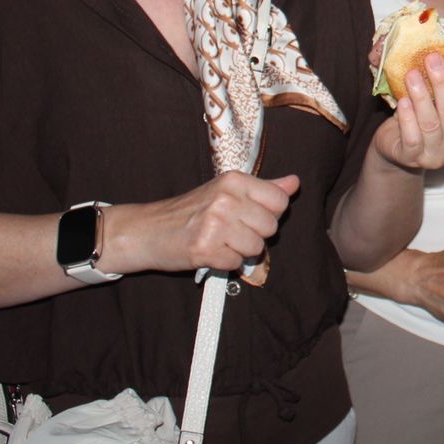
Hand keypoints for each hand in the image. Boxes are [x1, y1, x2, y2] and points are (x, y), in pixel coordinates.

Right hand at [110, 171, 300, 274]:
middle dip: (254, 235)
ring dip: (240, 251)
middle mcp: (226, 198)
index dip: (269, 214)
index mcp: (234, 180)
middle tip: (230, 231)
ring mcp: (214, 224)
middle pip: (270, 227)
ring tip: (220, 241)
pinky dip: (224, 263)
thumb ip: (264, 188)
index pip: (279, 202)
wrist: (148, 230)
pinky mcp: (204, 249)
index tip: (249, 215)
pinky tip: (209, 251)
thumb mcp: (227, 191)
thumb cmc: (190, 212)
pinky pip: (236, 264)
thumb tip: (295, 183)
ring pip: (256, 248)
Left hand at [372, 52, 443, 170]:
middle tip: (432, 59)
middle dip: (442, 83)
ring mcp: (436, 155)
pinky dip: (407, 118)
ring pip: (431, 124)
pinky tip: (402, 101)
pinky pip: (412, 139)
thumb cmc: (421, 117)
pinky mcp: (412, 160)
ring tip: (412, 74)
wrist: (397, 147)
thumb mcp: (437, 100)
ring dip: (421, 96)